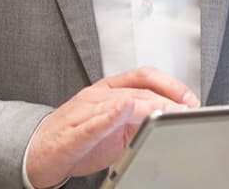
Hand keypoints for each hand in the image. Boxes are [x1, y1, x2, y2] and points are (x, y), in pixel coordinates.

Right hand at [24, 67, 199, 187]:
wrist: (37, 152)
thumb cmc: (75, 138)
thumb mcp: (114, 127)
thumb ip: (137, 118)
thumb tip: (169, 118)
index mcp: (108, 91)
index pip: (143, 77)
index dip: (170, 84)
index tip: (190, 98)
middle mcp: (97, 96)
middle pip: (137, 89)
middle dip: (166, 98)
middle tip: (186, 109)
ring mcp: (84, 111)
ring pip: (120, 102)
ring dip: (148, 106)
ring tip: (169, 111)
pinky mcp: (73, 132)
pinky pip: (93, 122)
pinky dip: (110, 116)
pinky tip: (124, 110)